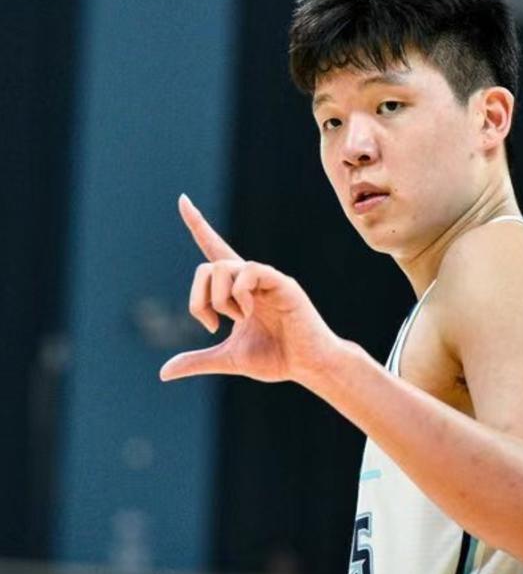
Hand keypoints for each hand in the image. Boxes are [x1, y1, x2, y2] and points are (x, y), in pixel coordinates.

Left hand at [159, 194, 342, 385]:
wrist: (307, 366)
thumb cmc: (276, 359)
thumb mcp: (228, 360)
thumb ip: (197, 360)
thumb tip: (163, 373)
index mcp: (238, 290)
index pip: (214, 249)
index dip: (198, 225)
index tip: (182, 200)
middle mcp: (251, 279)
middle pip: (208, 266)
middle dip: (198, 298)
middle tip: (209, 325)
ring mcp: (267, 279)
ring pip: (224, 268)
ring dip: (220, 300)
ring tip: (240, 320)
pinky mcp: (282, 283)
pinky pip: (249, 271)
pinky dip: (240, 293)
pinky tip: (250, 313)